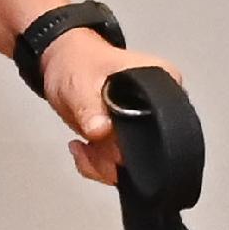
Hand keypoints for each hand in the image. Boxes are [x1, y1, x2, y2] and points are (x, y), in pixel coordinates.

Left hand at [41, 32, 173, 183]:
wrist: (62, 63)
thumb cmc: (77, 63)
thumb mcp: (80, 82)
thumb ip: (90, 107)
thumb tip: (102, 130)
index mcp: (164, 82)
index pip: (166, 124)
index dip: (138, 139)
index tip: (109, 138)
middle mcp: (160, 105)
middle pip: (151, 150)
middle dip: (116, 157)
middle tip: (91, 142)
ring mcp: (145, 123)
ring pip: (134, 163)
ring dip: (104, 164)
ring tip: (83, 147)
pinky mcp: (129, 137)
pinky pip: (121, 166)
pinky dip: (98, 166)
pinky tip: (84, 149)